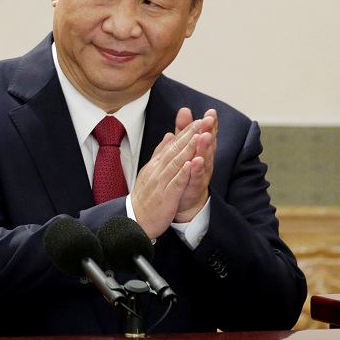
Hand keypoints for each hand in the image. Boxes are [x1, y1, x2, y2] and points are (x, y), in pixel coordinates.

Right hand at [130, 108, 216, 238]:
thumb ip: (160, 152)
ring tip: (200, 135)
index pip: (174, 143)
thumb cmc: (146, 196)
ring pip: (177, 162)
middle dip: (191, 134)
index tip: (200, 119)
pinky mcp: (166, 197)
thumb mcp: (151, 170)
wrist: (135, 219)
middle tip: (204, 120)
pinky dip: (182, 173)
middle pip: (176, 149)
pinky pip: (175, 183)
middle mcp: (158, 170)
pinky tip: (190, 163)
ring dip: (189, 148)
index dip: (187, 131)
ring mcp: (162, 182)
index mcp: (157, 163)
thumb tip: (169, 135)